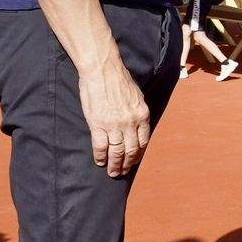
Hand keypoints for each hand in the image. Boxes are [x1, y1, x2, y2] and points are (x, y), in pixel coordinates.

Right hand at [77, 56, 150, 176]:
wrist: (103, 69)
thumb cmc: (119, 80)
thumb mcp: (137, 96)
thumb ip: (138, 112)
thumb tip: (137, 124)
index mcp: (142, 115)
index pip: (143, 142)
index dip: (138, 154)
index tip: (133, 161)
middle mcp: (131, 122)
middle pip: (131, 150)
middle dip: (126, 164)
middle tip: (121, 172)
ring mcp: (115, 125)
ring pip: (116, 152)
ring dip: (114, 165)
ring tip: (112, 172)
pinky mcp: (98, 124)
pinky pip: (101, 146)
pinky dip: (101, 156)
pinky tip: (100, 161)